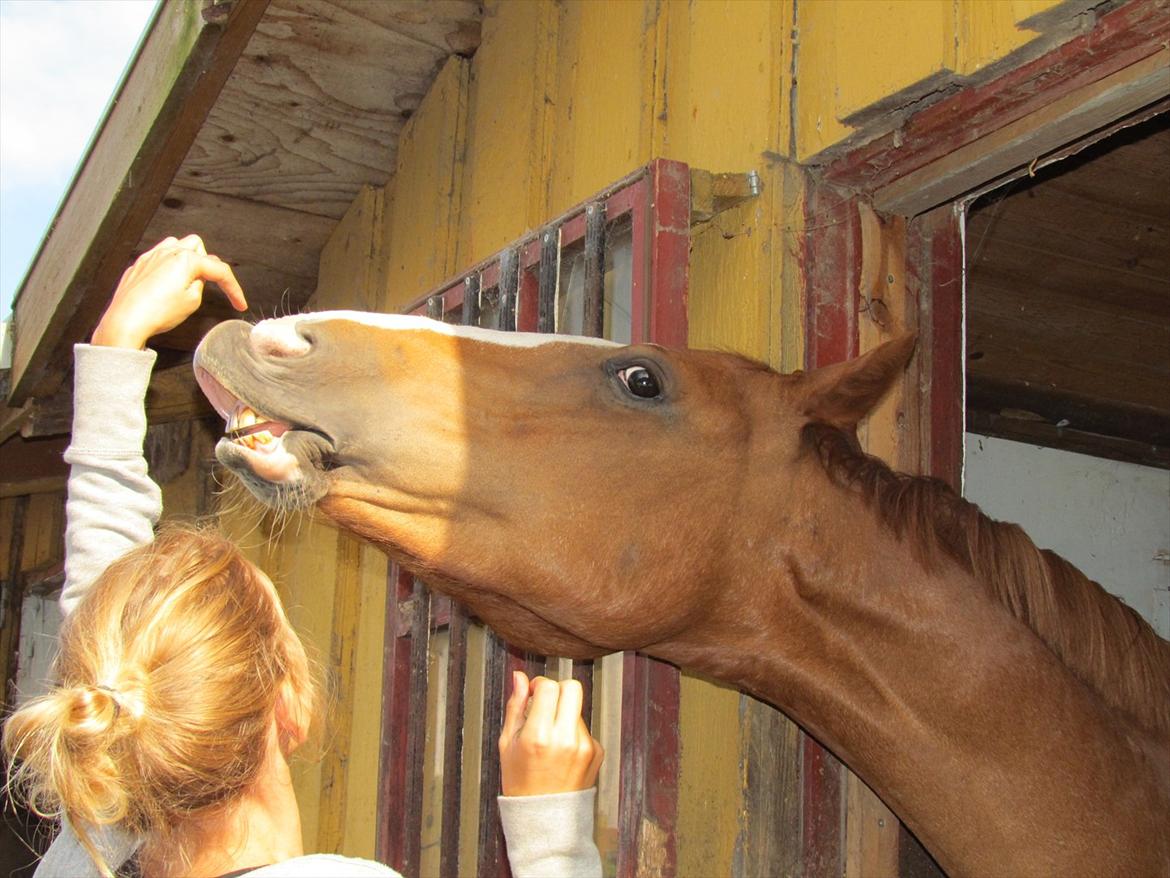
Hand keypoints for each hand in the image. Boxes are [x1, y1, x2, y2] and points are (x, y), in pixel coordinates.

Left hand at [90, 235, 246, 348]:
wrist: (126, 320)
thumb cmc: (157, 312)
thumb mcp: (192, 301)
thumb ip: (200, 285)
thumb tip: (196, 279)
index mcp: (186, 260)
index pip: (219, 271)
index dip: (234, 289)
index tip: (239, 303)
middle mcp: (168, 252)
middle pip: (198, 247)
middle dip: (207, 265)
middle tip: (208, 285)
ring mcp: (151, 256)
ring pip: (177, 245)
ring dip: (187, 258)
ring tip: (187, 279)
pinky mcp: (139, 265)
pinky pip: (159, 256)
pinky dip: (169, 265)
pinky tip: (166, 282)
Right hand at [499, 671, 602, 796]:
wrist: (544, 819)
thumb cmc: (520, 783)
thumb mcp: (507, 744)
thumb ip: (515, 706)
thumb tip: (519, 677)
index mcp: (539, 735)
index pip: (549, 686)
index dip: (540, 684)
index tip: (534, 694)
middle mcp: (565, 738)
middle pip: (573, 687)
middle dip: (558, 690)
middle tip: (546, 705)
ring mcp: (584, 746)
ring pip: (578, 708)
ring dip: (565, 714)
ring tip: (550, 739)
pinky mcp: (597, 752)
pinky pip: (585, 728)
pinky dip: (573, 732)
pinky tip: (562, 752)